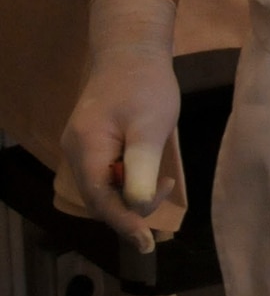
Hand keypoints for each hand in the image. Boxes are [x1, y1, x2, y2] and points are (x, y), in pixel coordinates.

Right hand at [59, 0, 181, 253]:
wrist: (132, 50)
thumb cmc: (146, 84)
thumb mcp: (151, 125)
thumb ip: (142, 165)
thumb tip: (137, 205)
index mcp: (87, 147)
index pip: (100, 199)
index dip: (123, 223)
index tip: (147, 244)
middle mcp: (76, 151)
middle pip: (99, 198)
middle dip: (132, 206)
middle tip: (167, 187)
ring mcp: (80, 149)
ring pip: (102, 189)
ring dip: (131, 194)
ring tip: (163, 179)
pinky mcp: (90, 146)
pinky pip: (105, 176)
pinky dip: (126, 183)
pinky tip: (149, 173)